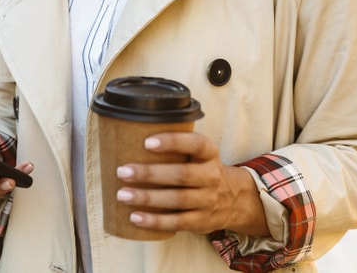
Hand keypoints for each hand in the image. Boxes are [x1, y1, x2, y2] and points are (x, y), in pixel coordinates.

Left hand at [114, 132, 268, 236]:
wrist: (234, 200)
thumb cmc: (202, 169)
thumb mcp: (200, 154)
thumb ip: (177, 145)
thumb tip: (130, 135)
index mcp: (210, 153)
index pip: (195, 144)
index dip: (172, 142)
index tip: (147, 142)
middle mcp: (211, 176)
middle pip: (181, 174)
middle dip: (149, 173)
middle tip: (122, 171)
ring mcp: (208, 200)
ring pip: (177, 199)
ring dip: (147, 197)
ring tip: (123, 195)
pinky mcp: (201, 221)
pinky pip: (177, 222)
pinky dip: (155, 221)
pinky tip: (135, 217)